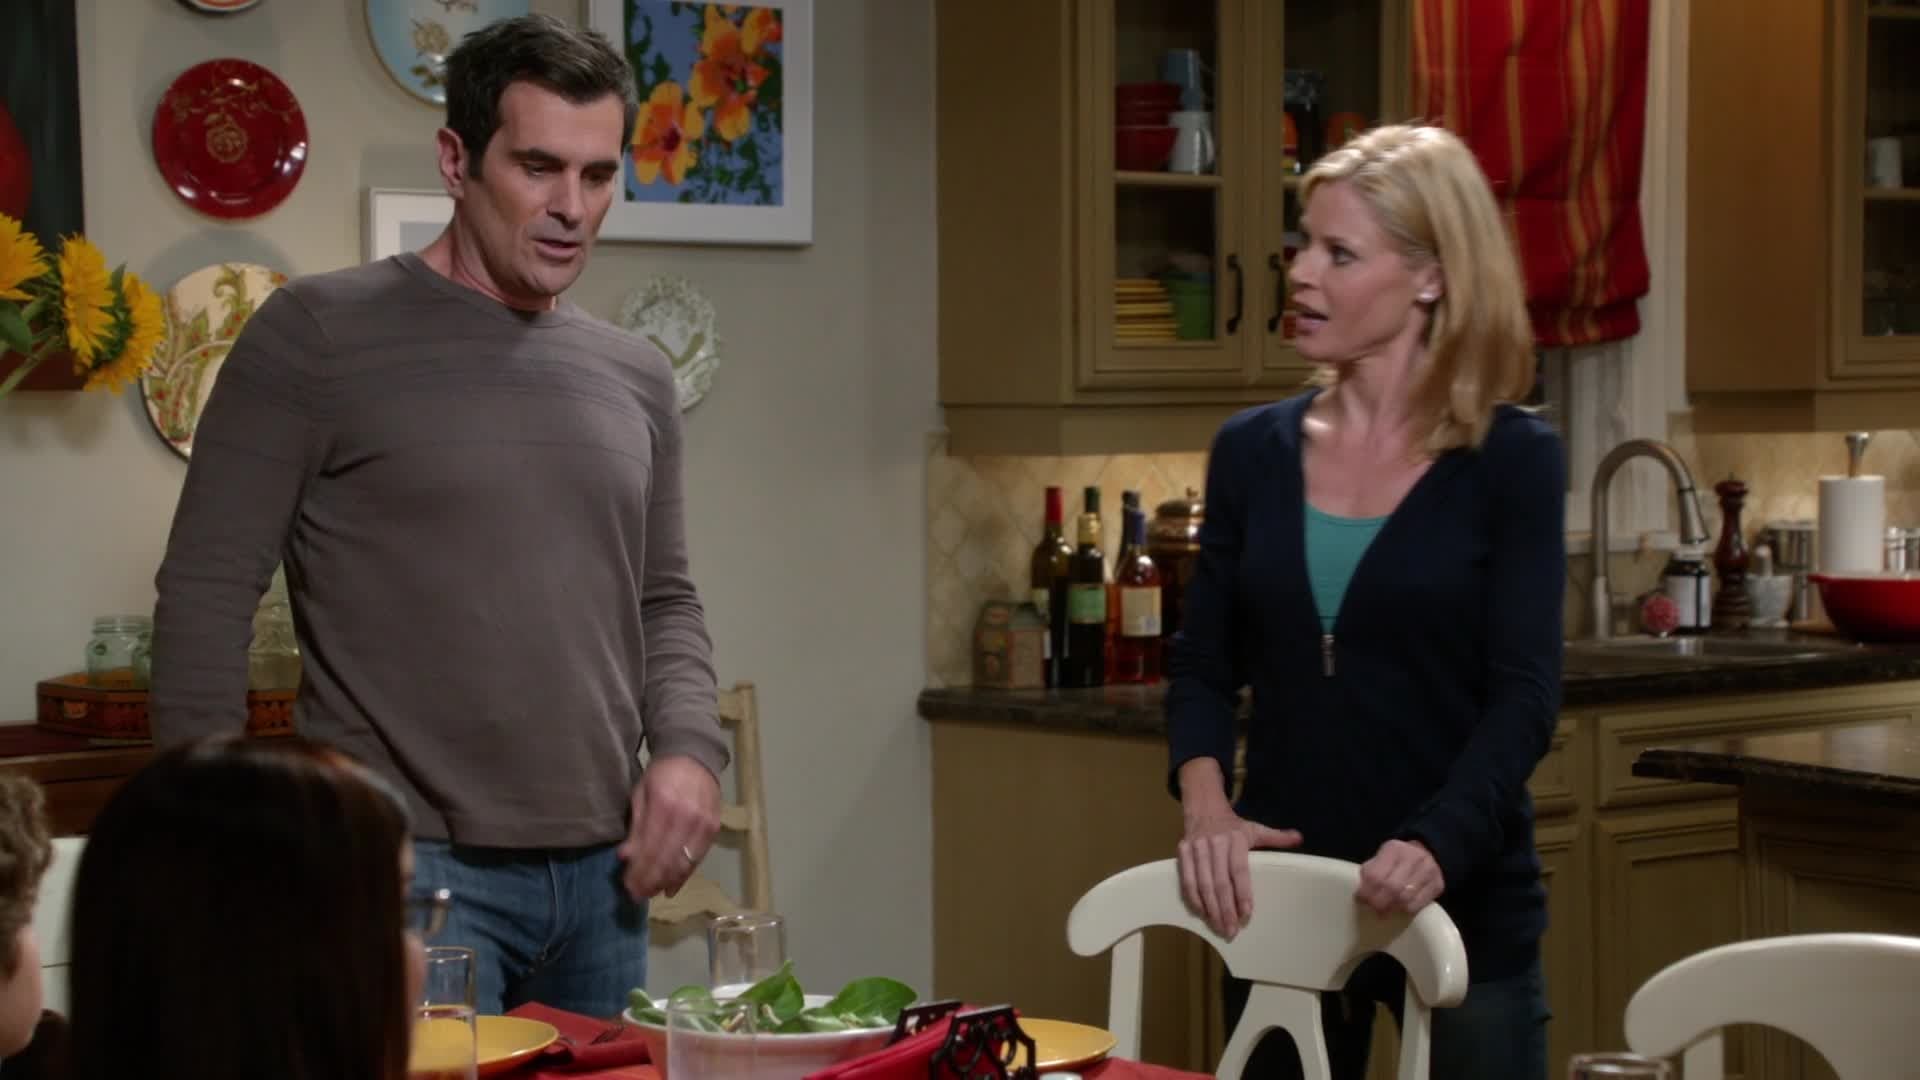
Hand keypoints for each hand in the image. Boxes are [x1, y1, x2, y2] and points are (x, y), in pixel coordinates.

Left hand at [616, 755, 720, 900]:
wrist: (695, 757)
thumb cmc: (661, 775)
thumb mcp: (641, 794)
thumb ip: (635, 827)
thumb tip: (625, 858)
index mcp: (664, 805)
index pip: (650, 849)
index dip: (638, 871)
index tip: (627, 886)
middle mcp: (686, 817)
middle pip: (666, 860)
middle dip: (649, 881)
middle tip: (636, 895)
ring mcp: (703, 825)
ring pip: (683, 863)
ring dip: (665, 883)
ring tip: (650, 894)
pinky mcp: (714, 830)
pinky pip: (697, 859)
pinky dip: (683, 876)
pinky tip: (670, 887)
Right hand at [1176, 806, 1302, 940]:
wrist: (1204, 808)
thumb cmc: (1233, 826)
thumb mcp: (1255, 829)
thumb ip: (1276, 837)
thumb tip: (1299, 838)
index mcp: (1235, 838)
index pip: (1239, 869)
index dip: (1242, 892)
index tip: (1247, 914)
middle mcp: (1214, 843)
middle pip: (1219, 881)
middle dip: (1225, 909)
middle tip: (1231, 931)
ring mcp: (1196, 847)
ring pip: (1202, 884)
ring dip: (1210, 909)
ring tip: (1218, 927)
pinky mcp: (1182, 852)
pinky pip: (1187, 880)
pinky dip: (1193, 899)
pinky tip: (1202, 913)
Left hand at [1354, 838, 1443, 913]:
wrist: (1428, 852)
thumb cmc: (1398, 859)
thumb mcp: (1382, 857)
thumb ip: (1371, 871)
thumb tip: (1360, 895)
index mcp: (1393, 849)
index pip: (1375, 875)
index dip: (1366, 892)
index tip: (1360, 900)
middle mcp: (1413, 858)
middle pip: (1391, 888)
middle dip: (1378, 903)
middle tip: (1373, 910)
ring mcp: (1428, 871)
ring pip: (1405, 898)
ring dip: (1391, 908)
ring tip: (1384, 912)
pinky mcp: (1438, 885)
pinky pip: (1418, 904)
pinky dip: (1405, 910)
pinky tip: (1399, 909)